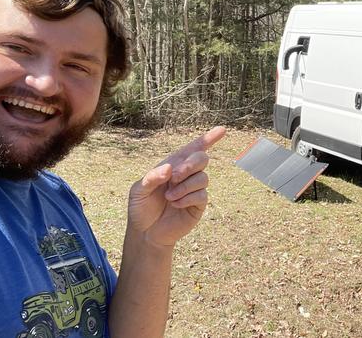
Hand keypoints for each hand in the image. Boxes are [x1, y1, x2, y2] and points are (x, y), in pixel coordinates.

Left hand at [127, 126, 225, 247]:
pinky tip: (175, 204)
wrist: (146, 232)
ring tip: (170, 196)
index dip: (208, 138)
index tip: (222, 130)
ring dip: (185, 186)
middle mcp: (186, 175)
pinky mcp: (198, 204)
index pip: (193, 148)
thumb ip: (152, 177)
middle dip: (190, 165)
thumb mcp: (139, 190)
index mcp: (173, 165)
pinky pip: (201, 195)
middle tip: (175, 176)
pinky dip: (187, 198)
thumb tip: (170, 168)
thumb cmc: (141, 208)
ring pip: (203, 178)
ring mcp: (194, 189)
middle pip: (202, 158)